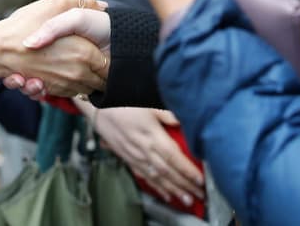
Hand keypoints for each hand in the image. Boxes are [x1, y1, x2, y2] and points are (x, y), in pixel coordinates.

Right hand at [0, 0, 108, 97]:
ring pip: (83, 89)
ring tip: (65, 64)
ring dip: (78, 79)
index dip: (106, 55)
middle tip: (84, 57)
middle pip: (99, 80)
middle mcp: (77, 73)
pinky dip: (61, 84)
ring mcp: (63, 85)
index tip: (100, 47)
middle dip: (95, 71)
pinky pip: (64, 93)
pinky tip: (49, 72)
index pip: (108, 64)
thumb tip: (102, 5)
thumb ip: (81, 2)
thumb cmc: (23, 26)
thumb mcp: (55, 4)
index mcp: (84, 53)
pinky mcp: (50, 92)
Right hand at [90, 108, 204, 205]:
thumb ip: (167, 114)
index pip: (174, 158)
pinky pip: (144, 176)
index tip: (200, 180)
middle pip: (168, 171)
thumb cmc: (122, 101)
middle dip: (185, 185)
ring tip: (185, 199)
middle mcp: (144, 150)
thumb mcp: (148, 103)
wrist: (98, 106)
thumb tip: (182, 120)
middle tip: (199, 195)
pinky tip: (164, 193)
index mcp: (152, 136)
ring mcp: (135, 156)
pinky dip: (156, 187)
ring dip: (172, 190)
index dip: (188, 171)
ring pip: (157, 177)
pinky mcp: (127, 158)